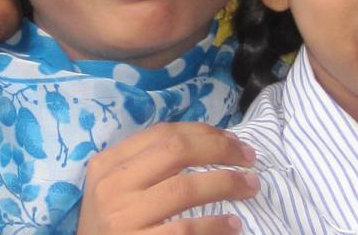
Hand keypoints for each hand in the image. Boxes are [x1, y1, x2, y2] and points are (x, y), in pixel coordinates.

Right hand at [76, 123, 256, 233]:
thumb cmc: (111, 223)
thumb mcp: (115, 186)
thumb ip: (146, 164)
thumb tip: (207, 143)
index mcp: (107, 163)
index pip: (162, 133)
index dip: (204, 132)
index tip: (233, 140)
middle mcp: (112, 185)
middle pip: (176, 151)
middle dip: (220, 149)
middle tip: (249, 158)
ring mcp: (124, 217)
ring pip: (185, 188)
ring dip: (227, 184)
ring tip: (250, 186)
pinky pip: (186, 230)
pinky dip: (215, 225)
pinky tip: (233, 224)